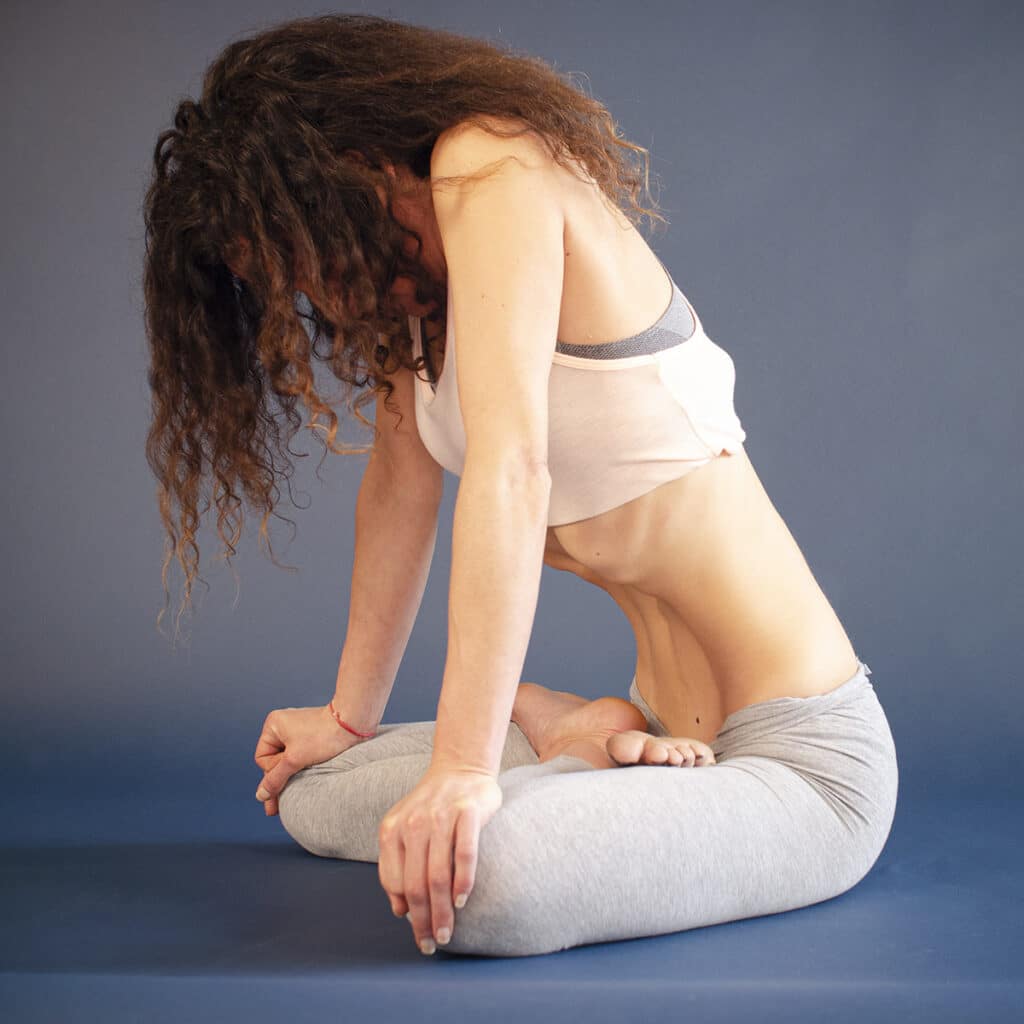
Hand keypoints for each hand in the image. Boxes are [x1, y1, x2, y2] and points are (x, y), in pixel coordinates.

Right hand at [253, 704, 362, 815]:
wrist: (353, 723)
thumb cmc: (324, 736)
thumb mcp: (295, 759)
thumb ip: (275, 778)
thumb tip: (260, 795)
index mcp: (274, 725)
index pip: (263, 758)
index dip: (273, 769)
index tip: (290, 769)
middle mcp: (284, 726)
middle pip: (275, 761)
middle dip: (279, 781)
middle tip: (275, 809)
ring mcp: (298, 731)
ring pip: (288, 761)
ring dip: (291, 777)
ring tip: (291, 800)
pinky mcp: (312, 737)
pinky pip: (300, 757)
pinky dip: (301, 769)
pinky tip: (303, 785)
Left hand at [378, 765, 502, 953]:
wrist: (461, 768)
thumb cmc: (434, 807)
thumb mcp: (406, 830)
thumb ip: (399, 866)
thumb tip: (400, 911)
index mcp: (392, 829)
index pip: (395, 882)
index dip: (407, 913)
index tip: (419, 934)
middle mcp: (413, 823)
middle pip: (416, 883)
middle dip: (423, 920)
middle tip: (432, 944)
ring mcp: (441, 816)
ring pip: (438, 874)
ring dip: (442, 910)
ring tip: (447, 932)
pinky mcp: (467, 812)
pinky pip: (465, 853)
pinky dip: (463, 880)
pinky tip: (462, 900)